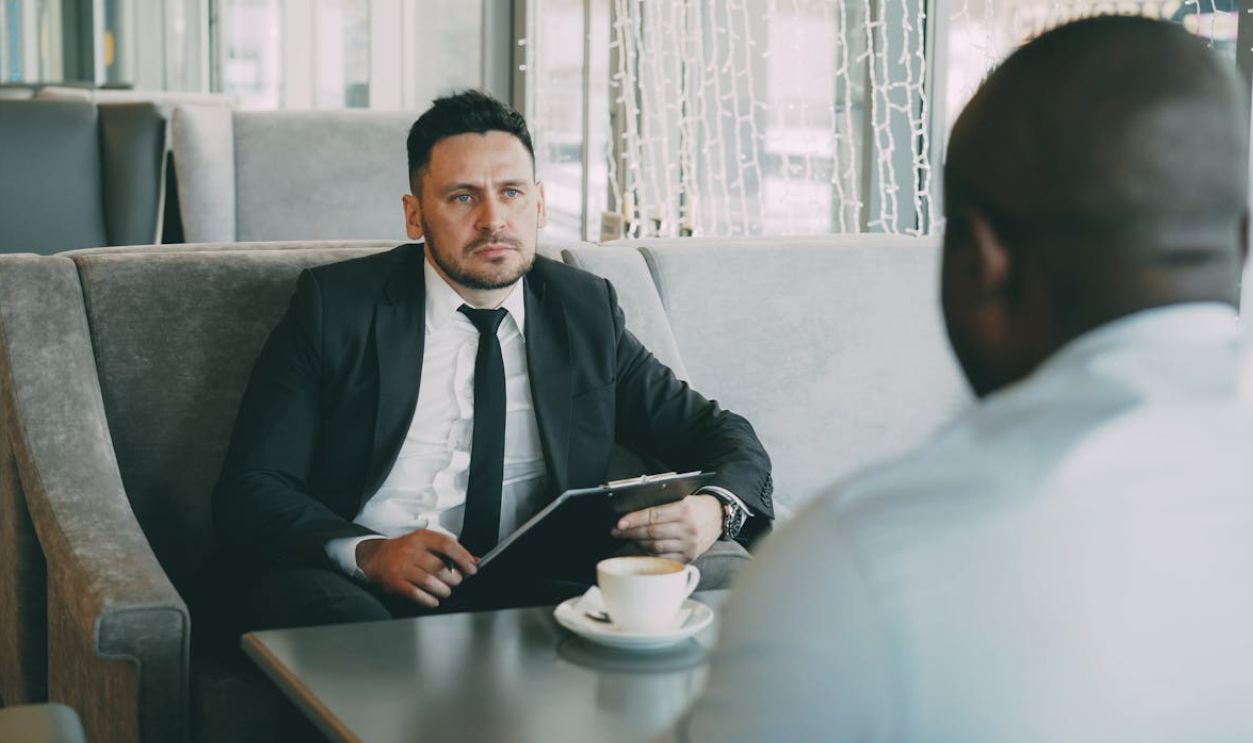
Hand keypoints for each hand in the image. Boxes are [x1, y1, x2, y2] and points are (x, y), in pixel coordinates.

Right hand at [356, 530, 478, 607]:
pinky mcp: (396, 582)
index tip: (472, 568)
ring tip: (446, 591)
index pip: (447, 545)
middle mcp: (412, 551)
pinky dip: (429, 599)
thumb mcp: (426, 543)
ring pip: (430, 582)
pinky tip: (433, 600)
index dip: (463, 557)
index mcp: (421, 538)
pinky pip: (417, 594)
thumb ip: (450, 551)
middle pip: (440, 567)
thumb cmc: (405, 550)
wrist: (375, 557)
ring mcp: (402, 567)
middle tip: (456, 581)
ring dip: (443, 590)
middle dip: (454, 578)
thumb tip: (474, 560)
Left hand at [610, 494, 722, 561]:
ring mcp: (690, 545)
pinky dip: (651, 554)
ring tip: (628, 538)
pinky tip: (642, 548)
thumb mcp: (683, 498)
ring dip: (638, 543)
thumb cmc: (697, 506)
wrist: (720, 517)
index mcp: (685, 510)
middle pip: (652, 533)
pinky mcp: (690, 557)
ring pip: (656, 547)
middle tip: (617, 531)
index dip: (635, 520)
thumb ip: (663, 505)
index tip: (620, 522)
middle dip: (631, 532)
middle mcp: (688, 529)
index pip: (654, 516)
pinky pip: (665, 558)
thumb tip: (635, 512)